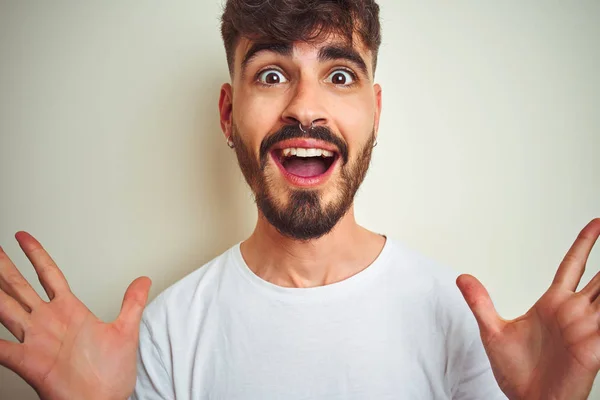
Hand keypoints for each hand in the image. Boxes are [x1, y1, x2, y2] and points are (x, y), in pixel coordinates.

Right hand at [0, 232, 150, 399]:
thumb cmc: (110, 375)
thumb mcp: (126, 330)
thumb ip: (132, 303)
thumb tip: (144, 280)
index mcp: (69, 311)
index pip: (48, 274)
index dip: (36, 254)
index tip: (23, 237)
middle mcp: (48, 322)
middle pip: (20, 286)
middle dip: (5, 266)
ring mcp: (37, 340)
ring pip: (6, 308)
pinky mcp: (30, 362)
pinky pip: (2, 348)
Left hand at [457, 218, 599, 399]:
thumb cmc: (516, 373)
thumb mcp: (492, 330)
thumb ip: (480, 302)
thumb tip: (462, 277)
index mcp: (553, 304)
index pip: (572, 265)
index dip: (584, 244)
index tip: (594, 224)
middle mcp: (573, 312)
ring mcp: (587, 328)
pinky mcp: (594, 347)